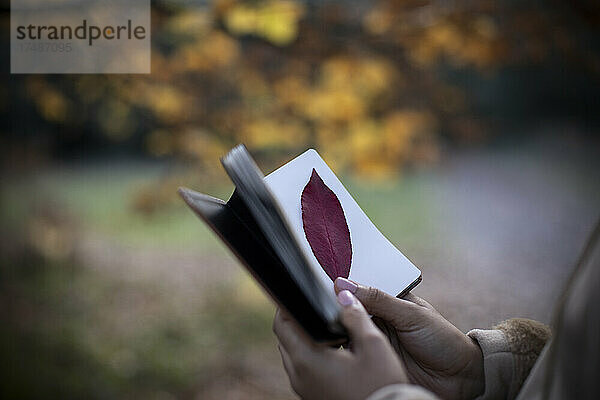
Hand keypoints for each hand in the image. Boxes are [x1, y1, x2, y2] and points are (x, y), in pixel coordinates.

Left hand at [273, 290, 407, 399]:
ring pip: (295, 355)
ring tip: (333, 331)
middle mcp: (298, 375)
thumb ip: (355, 316)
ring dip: (307, 340)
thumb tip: (344, 295)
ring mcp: (304, 388)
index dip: (289, 304)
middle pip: (286, 338)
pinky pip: (304, 370)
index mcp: (307, 359)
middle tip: (321, 310)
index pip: (282, 323)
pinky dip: (313, 357)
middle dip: (300, 320)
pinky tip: (337, 353)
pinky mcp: (313, 396)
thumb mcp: (373, 344)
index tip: (302, 295)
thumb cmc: (380, 386)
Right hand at [334, 278, 483, 399]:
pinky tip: (332, 343)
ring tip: (325, 323)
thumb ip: (379, 299)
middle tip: (322, 306)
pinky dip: (340, 348)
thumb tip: (344, 284)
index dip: (341, 287)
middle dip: (335, 307)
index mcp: (388, 300)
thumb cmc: (441, 340)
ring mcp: (372, 339)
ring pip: (345, 330)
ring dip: (335, 328)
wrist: (458, 378)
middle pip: (348, 309)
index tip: (324, 285)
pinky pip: (349, 352)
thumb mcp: (411, 314)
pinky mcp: (369, 360)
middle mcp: (377, 318)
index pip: (359, 289)